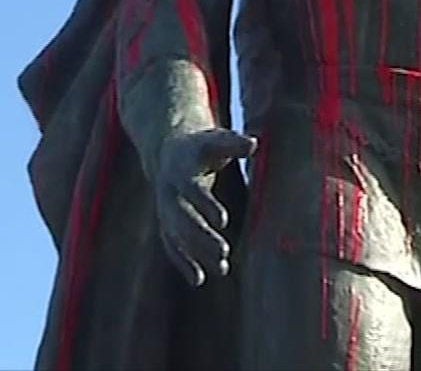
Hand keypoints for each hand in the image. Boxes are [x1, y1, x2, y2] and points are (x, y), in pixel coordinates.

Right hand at [152, 128, 254, 286]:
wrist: (168, 152)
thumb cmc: (203, 147)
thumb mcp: (216, 140)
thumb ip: (234, 143)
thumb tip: (255, 143)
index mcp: (180, 170)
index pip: (191, 189)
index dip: (205, 204)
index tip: (223, 220)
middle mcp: (168, 192)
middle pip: (182, 217)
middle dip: (201, 235)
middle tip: (224, 252)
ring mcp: (165, 210)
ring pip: (177, 235)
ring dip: (196, 254)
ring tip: (222, 269)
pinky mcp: (167, 224)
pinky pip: (172, 246)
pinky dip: (184, 262)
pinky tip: (199, 280)